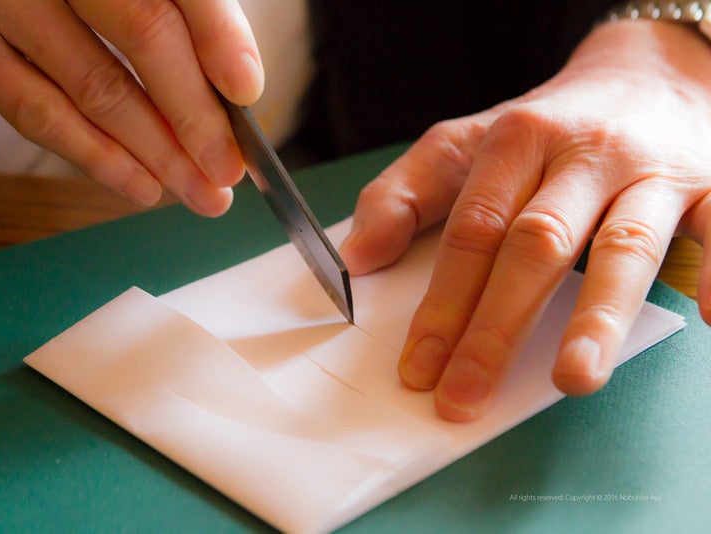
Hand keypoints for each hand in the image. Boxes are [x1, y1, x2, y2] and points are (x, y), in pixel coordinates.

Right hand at [0, 0, 262, 213]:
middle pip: (144, 33)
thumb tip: (231, 83)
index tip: (246, 90)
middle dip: (197, 116)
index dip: (218, 37)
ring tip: (198, 191)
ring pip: (95, 86)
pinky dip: (95, 156)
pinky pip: (35, 111)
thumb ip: (177, 8)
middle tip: (228, 169)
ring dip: (156, 152)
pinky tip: (139, 183)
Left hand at [340, 20, 710, 421]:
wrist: (642, 77)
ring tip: (573, 378)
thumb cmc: (542, 130)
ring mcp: (647, 173)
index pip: (470, 232)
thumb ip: (403, 194)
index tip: (417, 368)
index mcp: (514, 142)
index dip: (440, 303)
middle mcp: (581, 155)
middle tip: (464, 394)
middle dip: (496, 326)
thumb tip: (358, 257)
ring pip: (622, 245)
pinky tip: (707, 317)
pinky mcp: (706, 188)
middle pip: (534, 245)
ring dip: (596, 314)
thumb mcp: (461, 145)